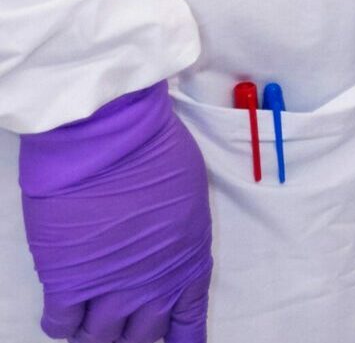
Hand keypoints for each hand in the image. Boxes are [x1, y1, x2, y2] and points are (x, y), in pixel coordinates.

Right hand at [19, 81, 211, 342]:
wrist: (108, 137)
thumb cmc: (154, 149)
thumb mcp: (186, 192)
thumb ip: (176, 233)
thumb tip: (160, 251)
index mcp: (188, 257)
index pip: (189, 319)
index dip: (183, 340)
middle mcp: (151, 283)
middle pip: (141, 336)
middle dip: (133, 333)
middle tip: (121, 322)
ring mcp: (109, 288)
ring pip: (100, 339)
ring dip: (96, 331)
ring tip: (91, 316)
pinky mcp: (66, 284)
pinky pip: (61, 326)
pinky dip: (63, 322)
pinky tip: (65, 307)